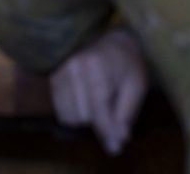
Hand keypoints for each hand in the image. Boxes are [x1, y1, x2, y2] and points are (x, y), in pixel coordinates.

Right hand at [49, 28, 147, 155]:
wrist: (110, 40)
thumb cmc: (127, 64)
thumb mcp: (136, 86)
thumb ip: (126, 114)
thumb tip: (116, 143)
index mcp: (98, 67)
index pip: (98, 108)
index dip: (107, 131)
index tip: (114, 148)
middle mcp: (74, 67)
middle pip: (83, 116)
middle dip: (99, 122)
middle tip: (110, 111)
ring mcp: (60, 71)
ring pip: (69, 116)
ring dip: (84, 119)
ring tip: (97, 105)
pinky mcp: (53, 77)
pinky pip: (60, 110)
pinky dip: (73, 113)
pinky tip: (84, 102)